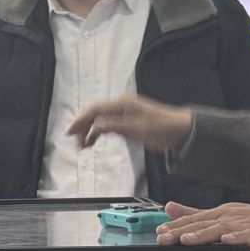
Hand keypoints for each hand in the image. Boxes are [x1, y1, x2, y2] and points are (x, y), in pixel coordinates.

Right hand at [65, 94, 192, 150]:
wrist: (179, 131)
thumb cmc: (162, 128)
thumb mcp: (136, 129)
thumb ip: (113, 127)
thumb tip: (94, 128)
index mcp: (121, 104)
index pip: (94, 110)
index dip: (80, 121)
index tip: (69, 133)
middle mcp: (120, 106)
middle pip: (94, 115)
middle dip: (82, 128)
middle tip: (77, 144)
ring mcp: (123, 114)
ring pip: (98, 121)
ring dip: (89, 132)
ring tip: (84, 146)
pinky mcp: (126, 122)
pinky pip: (106, 125)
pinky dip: (97, 133)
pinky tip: (93, 142)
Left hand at [156, 201, 249, 250]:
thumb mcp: (221, 216)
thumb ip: (194, 213)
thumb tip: (169, 207)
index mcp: (219, 214)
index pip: (194, 219)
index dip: (176, 225)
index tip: (159, 232)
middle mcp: (229, 217)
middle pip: (203, 224)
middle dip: (182, 231)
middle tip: (164, 238)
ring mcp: (244, 225)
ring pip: (221, 229)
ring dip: (203, 234)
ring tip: (187, 239)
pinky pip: (247, 236)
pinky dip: (237, 238)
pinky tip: (227, 241)